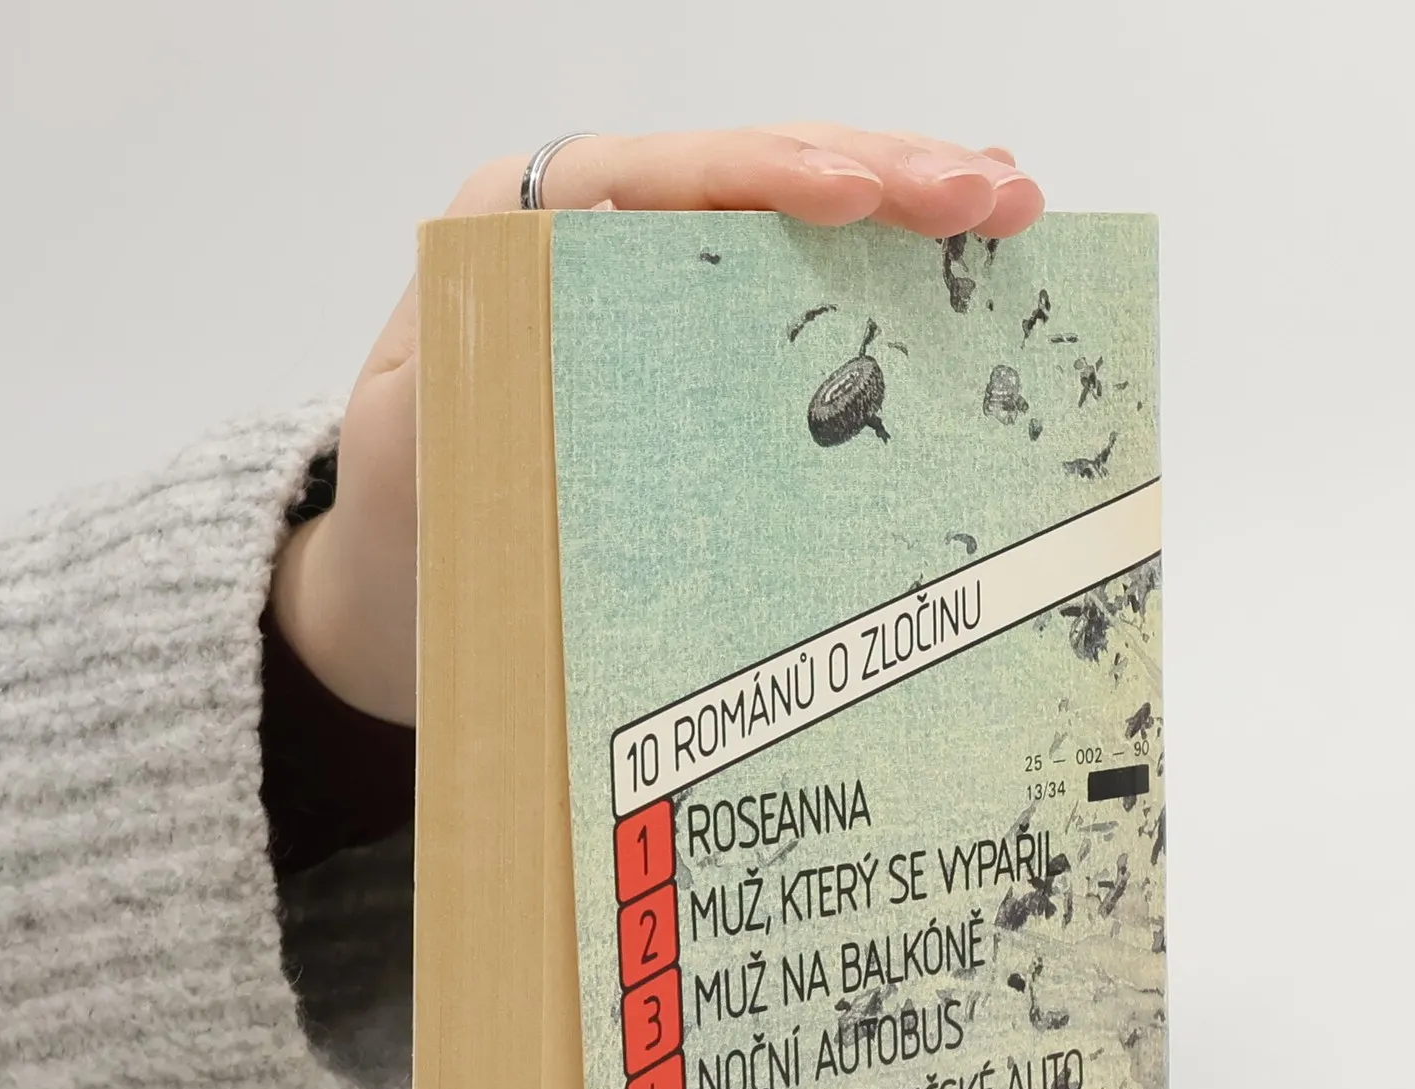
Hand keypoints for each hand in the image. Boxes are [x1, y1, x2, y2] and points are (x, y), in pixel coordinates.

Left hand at [269, 127, 1046, 725]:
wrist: (404, 591)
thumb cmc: (404, 529)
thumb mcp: (409, 459)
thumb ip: (459, 390)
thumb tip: (547, 341)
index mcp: (512, 234)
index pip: (650, 176)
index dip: (759, 173)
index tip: (851, 196)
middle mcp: (588, 231)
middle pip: (744, 171)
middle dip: (875, 172)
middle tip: (988, 194)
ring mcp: (652, 279)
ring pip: (788, 213)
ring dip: (904, 203)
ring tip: (1010, 202)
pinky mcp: (696, 337)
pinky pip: (796, 282)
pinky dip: (883, 267)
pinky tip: (962, 253)